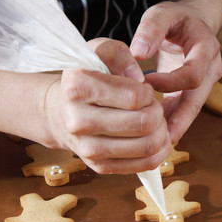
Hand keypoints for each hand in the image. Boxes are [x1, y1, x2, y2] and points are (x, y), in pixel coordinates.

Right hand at [43, 38, 172, 173]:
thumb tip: (139, 78)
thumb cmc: (86, 80)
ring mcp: (88, 149)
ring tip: (155, 122)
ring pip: (148, 146)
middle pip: (144, 123)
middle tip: (153, 107)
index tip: (143, 91)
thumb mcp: (97, 54)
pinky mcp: (100, 166)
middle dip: (158, 113)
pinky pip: (144, 164)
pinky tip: (158, 140)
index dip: (149, 93)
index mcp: (78, 88)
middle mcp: (78, 121)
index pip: (135, 97)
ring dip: (162, 133)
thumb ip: (119, 54)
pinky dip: (160, 152)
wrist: (60, 113)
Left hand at [130, 1, 221, 143]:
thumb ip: (150, 30)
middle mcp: (211, 68)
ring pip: (193, 109)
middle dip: (181, 121)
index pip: (192, 74)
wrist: (195, 23)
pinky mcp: (197, 91)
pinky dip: (173, 120)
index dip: (170, 82)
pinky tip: (159, 134)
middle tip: (164, 140)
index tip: (146, 83)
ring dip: (177, 125)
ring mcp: (207, 82)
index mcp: (207, 48)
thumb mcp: (162, 14)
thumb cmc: (177, 19)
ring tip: (160, 144)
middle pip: (197, 100)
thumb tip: (137, 53)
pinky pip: (186, 108)